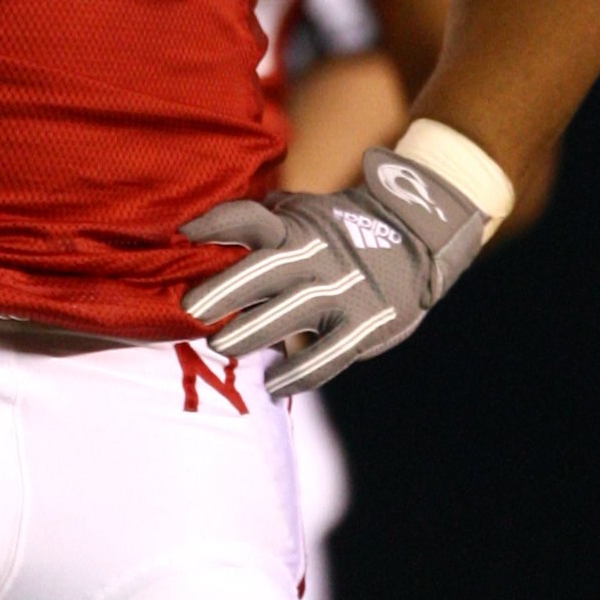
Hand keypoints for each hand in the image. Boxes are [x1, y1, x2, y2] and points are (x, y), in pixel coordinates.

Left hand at [180, 143, 489, 396]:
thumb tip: (195, 231)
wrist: (417, 239)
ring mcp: (341, 292)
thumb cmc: (342, 231)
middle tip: (191, 310)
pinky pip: (327, 356)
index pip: (251, 218)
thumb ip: (262, 222)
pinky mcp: (363, 325)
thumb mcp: (305, 213)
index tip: (181, 234)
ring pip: (290, 314)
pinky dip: (299, 373)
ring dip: (252, 331)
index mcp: (296, 227)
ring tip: (221, 345)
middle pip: (264, 271)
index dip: (217, 224)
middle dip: (224, 290)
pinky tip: (273, 386)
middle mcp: (316, 256)